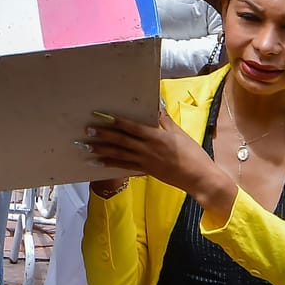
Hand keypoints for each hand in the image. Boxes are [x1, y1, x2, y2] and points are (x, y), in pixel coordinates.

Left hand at [81, 108, 226, 205]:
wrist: (198, 177)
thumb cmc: (192, 153)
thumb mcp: (179, 133)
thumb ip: (165, 121)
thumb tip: (156, 107)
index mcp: (156, 136)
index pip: (132, 127)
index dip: (116, 121)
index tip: (102, 116)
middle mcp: (147, 149)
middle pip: (121, 140)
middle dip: (103, 135)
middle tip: (87, 130)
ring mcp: (145, 161)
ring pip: (119, 154)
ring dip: (101, 150)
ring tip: (86, 146)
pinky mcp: (145, 171)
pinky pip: (124, 167)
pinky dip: (110, 164)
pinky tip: (98, 162)